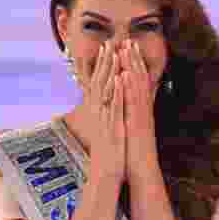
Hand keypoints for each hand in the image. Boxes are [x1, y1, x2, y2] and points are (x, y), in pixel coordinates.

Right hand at [71, 41, 124, 182]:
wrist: (105, 175)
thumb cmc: (108, 155)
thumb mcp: (107, 131)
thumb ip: (106, 116)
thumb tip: (105, 106)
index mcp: (100, 113)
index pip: (99, 85)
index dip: (103, 67)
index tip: (106, 49)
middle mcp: (101, 114)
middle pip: (101, 83)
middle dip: (105, 63)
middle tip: (108, 43)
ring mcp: (105, 120)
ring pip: (107, 91)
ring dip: (110, 73)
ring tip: (114, 54)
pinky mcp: (112, 127)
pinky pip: (114, 107)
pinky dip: (116, 92)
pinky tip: (118, 79)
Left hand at [118, 40, 158, 178]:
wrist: (142, 173)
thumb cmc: (134, 155)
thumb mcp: (131, 131)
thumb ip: (130, 117)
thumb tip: (126, 108)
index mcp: (141, 111)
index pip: (139, 84)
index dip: (134, 66)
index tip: (128, 49)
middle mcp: (143, 110)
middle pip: (141, 80)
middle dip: (134, 60)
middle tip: (128, 40)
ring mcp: (142, 115)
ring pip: (139, 87)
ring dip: (133, 67)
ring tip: (127, 49)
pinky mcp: (138, 123)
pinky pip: (134, 103)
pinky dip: (130, 88)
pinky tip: (125, 74)